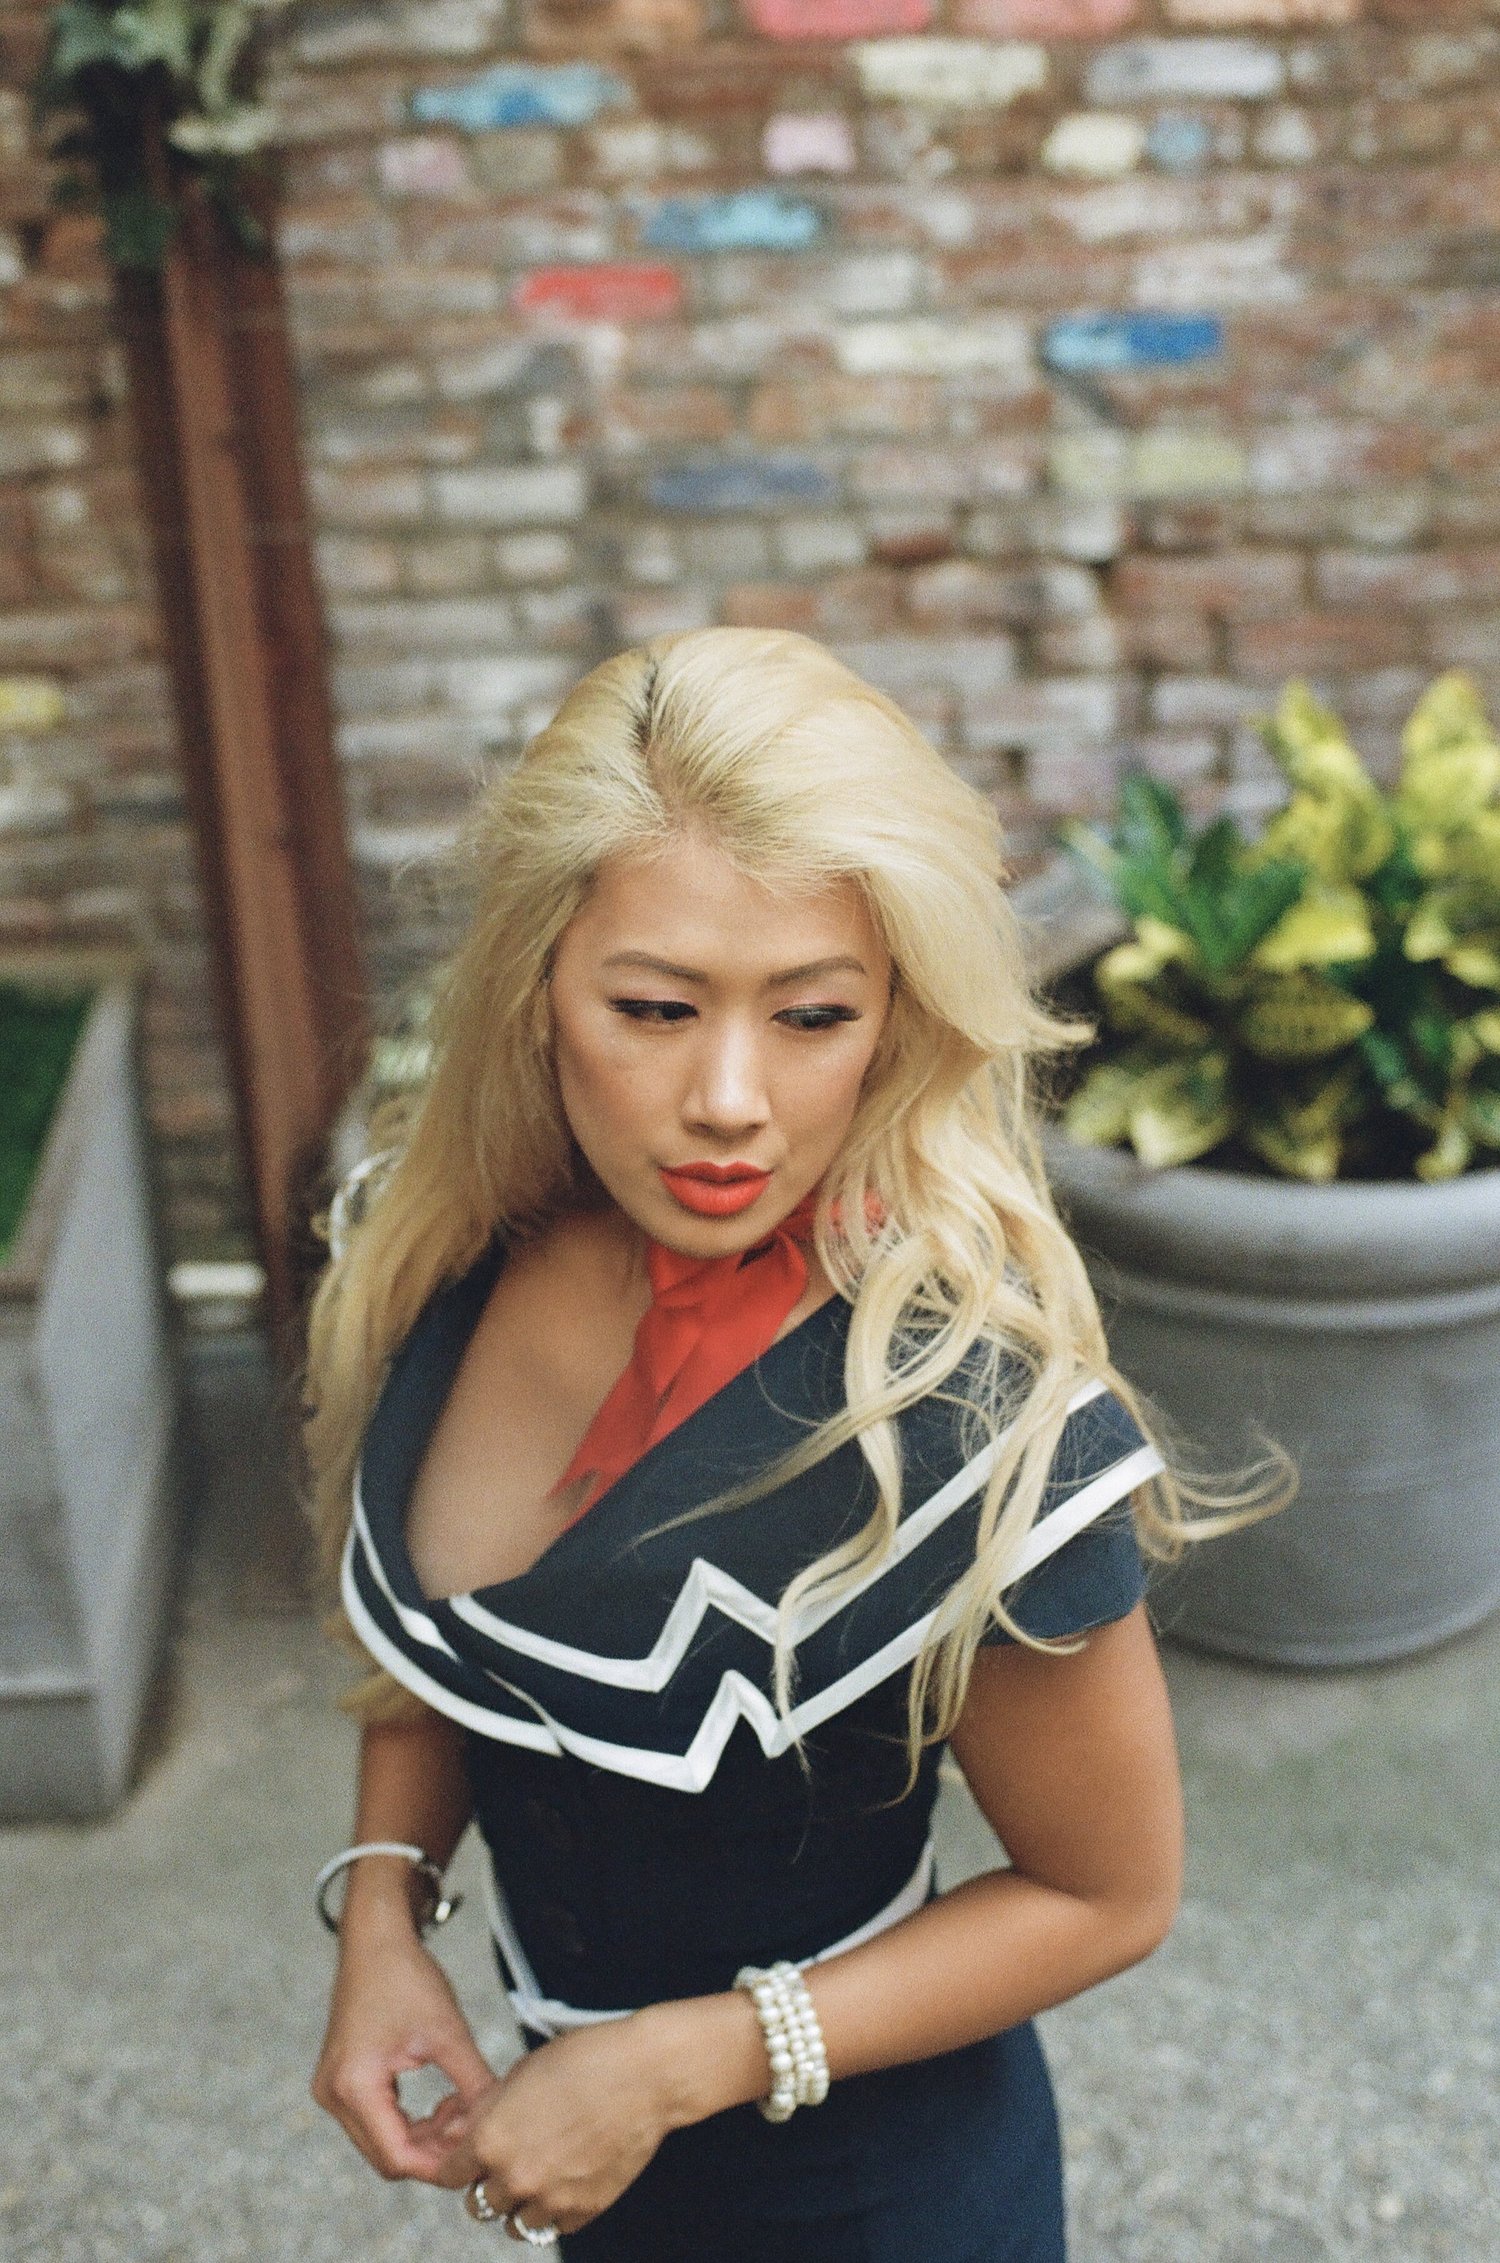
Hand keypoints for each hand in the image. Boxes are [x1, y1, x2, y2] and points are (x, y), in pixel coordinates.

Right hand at [312, 1920, 495, 2182]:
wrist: (375, 1939)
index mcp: (354, 2087)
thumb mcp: (448, 2033)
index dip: (438, 2165)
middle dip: (434, 2152)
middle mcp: (334, 2096)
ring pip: (383, 2141)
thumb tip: (499, 2124)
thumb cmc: (406, 1976)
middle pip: (387, 2155)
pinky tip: (444, 2102)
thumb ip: (473, 2084)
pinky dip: (411, 2121)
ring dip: (424, 2137)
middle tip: (477, 2132)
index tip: (476, 2158)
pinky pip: (377, 2120)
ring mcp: (333, 2090)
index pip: (396, 2156)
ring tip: (464, 2109)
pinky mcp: (342, 2081)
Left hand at [439, 1993, 766, 2237]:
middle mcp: (515, 2177)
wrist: (644, 2075)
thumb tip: (465, 2133)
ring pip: (514, 2225)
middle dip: (488, 2182)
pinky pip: (553, 2227)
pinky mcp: (584, 2210)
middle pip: (479, 2204)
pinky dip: (554, 2210)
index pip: (449, 2174)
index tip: (466, 2158)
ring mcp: (550, 2199)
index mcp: (490, 2140)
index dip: (456, 2162)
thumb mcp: (520, 2073)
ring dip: (519, 2204)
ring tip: (537, 2174)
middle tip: (508, 2160)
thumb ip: (487, 2111)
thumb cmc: (584, 2060)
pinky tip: (565, 2179)